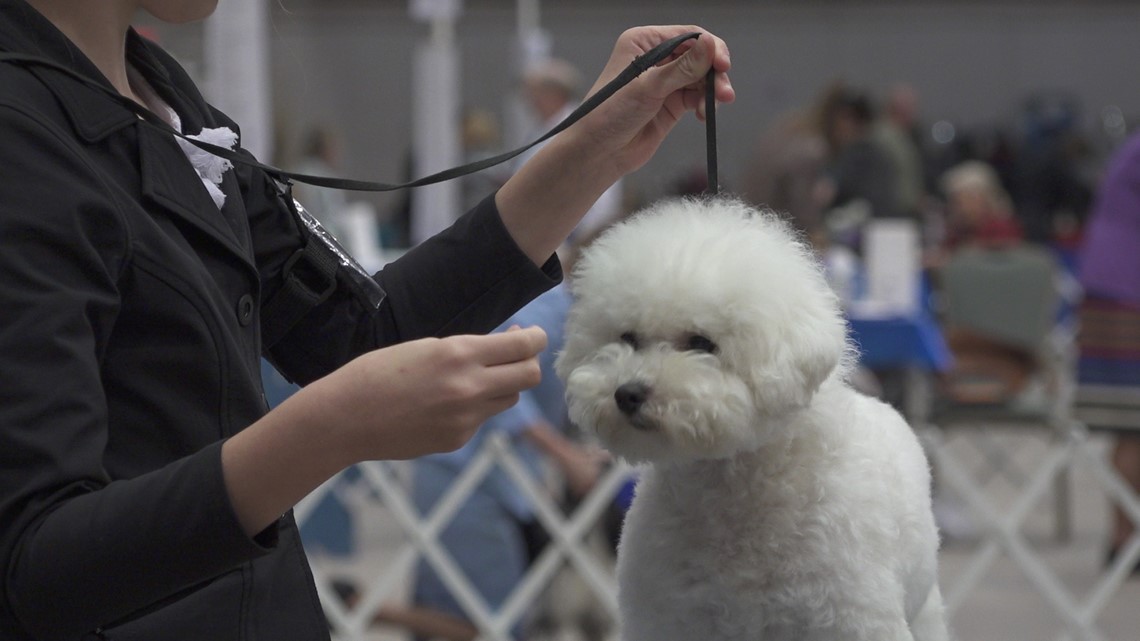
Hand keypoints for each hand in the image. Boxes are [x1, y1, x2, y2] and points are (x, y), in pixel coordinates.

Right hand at [313, 326, 547, 461]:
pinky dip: (474, 408)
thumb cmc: (378, 373)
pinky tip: (444, 404)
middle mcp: (470, 387)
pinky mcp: (458, 439)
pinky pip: (482, 419)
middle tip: (518, 356)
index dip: (536, 338)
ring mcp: (466, 418)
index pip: (523, 345)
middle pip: (530, 375)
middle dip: (529, 362)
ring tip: (476, 377)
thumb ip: (468, 349)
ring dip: (503, 385)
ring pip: (509, 398)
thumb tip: (504, 344)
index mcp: (460, 354)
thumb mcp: (427, 347)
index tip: (535, 335)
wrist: (345, 418)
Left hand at [576, 25, 734, 175]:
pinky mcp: (670, 103)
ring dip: (711, 91)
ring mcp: (664, 81)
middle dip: (714, 74)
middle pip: (699, 57)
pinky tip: (702, 114)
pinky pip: (696, 96)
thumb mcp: (647, 87)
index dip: (710, 48)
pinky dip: (703, 104)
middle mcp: (655, 58)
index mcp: (643, 42)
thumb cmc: (609, 114)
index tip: (723, 65)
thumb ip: (682, 68)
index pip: (688, 36)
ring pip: (700, 78)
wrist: (597, 152)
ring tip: (711, 108)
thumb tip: (710, 44)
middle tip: (724, 94)